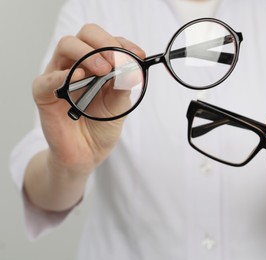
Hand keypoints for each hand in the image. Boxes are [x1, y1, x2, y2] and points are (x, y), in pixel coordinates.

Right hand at [25, 24, 145, 210]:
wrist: (88, 153)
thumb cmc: (103, 125)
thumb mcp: (120, 104)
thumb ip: (123, 85)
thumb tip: (131, 68)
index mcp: (97, 64)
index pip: (108, 41)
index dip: (124, 45)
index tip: (139, 56)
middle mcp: (78, 64)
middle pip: (86, 35)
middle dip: (105, 43)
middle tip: (117, 62)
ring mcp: (59, 75)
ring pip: (67, 46)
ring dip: (88, 53)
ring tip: (103, 70)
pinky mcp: (44, 94)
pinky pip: (48, 79)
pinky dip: (63, 75)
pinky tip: (78, 77)